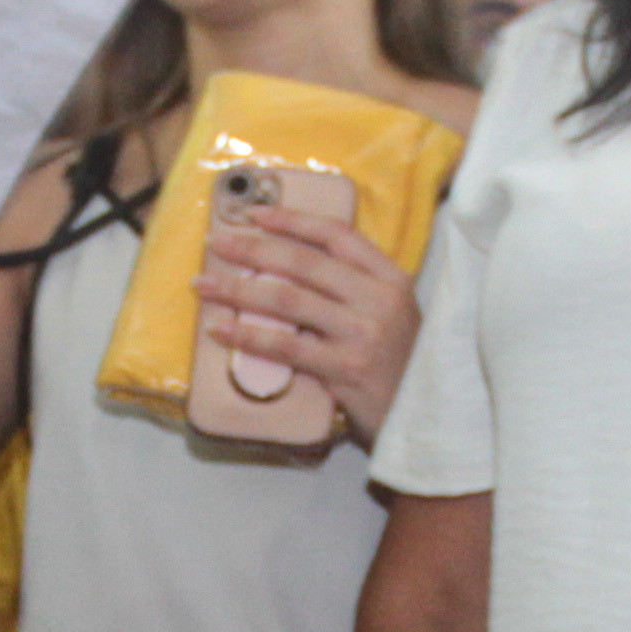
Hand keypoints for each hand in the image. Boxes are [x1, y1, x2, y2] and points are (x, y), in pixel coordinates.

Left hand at [194, 207, 423, 442]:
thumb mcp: (391, 314)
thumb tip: (287, 268)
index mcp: (390, 278)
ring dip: (238, 289)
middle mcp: (378, 299)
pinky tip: (220, 329)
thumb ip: (353, 289)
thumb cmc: (401, 365)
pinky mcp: (345, 368)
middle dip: (253, 249)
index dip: (292, 220)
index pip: (336, 235)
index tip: (255, 214)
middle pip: (304, 262)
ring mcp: (362, 333)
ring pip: (287, 300)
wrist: (427, 416)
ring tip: (203, 285)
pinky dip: (248, 336)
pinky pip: (285, 346)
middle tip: (217, 244)